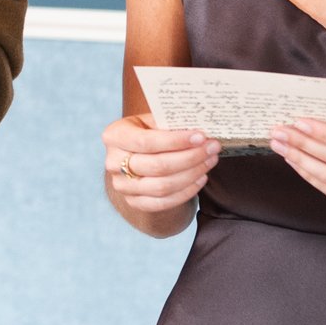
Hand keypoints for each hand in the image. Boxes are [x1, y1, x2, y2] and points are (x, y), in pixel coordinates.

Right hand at [102, 115, 216, 212]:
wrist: (135, 156)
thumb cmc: (147, 133)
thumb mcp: (152, 121)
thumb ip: (169, 124)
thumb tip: (201, 128)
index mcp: (115, 135)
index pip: (146, 142)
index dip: (176, 141)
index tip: (201, 137)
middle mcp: (113, 162)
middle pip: (158, 166)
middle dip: (190, 157)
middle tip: (212, 148)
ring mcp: (122, 186)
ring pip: (163, 186)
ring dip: (192, 174)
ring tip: (210, 161)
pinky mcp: (134, 202)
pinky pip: (164, 202)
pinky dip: (186, 191)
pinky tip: (201, 178)